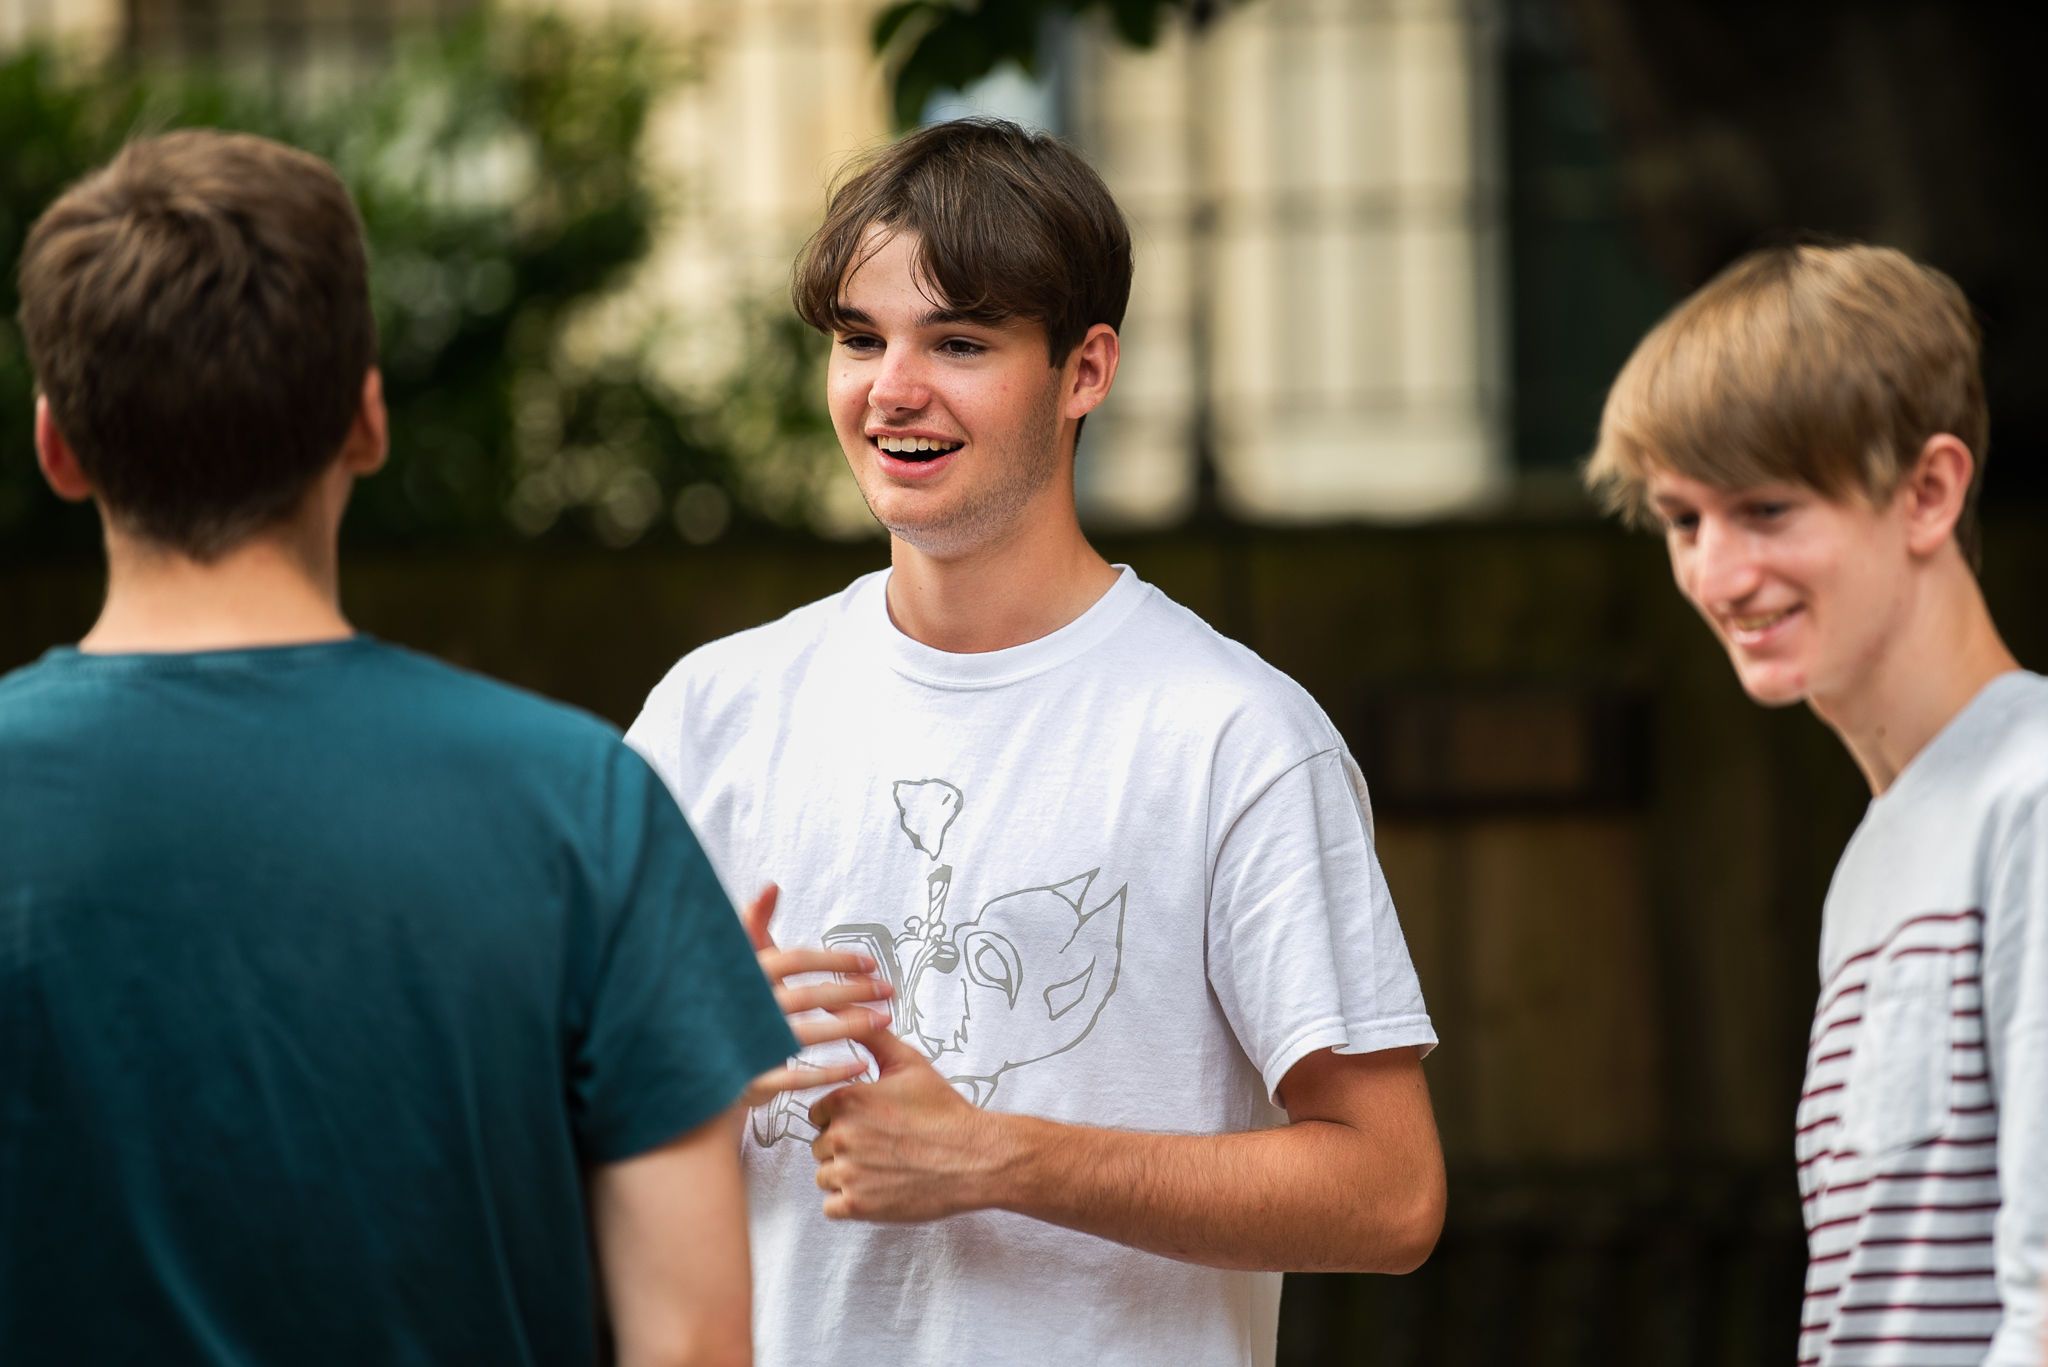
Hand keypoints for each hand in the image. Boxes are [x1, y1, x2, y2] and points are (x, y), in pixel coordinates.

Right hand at [740, 884, 893, 1107]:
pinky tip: (861, 1065)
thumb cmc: (726, 1006)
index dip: (835, 959)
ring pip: (805, 1035)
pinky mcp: (749, 1083)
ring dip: (850, 1027)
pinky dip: (832, 1072)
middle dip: (854, 992)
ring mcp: (744, 1048)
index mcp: (742, 976)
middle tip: (889, 991)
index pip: (794, 960)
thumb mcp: (736, 964)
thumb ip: (754, 926)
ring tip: (884, 1021)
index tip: (870, 962)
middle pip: (807, 996)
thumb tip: (772, 885)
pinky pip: (798, 1080)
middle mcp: (742, 1009)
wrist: (695, 1064)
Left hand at [807, 1021, 1005, 1221]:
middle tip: (885, 1145)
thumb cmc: (943, 1110)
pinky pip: (831, 1206)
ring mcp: (848, 1172)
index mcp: (848, 1098)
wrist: (977, 1158)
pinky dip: (851, 1201)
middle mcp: (841, 1134)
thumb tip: (837, 1002)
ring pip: (824, 1175)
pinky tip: (879, 1187)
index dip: (845, 1117)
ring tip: (884, 1166)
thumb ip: (867, 1032)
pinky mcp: (857, 1205)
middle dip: (845, 1145)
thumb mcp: (907, 1062)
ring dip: (847, 1173)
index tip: (874, 1122)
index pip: (819, 1111)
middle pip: (820, 1144)